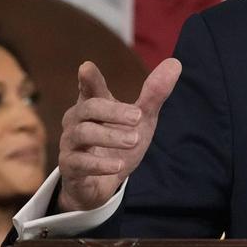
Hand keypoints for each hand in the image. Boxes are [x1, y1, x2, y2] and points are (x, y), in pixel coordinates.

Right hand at [57, 58, 181, 211]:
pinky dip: (100, 164)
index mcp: (93, 105)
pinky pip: (80, 163)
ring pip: (83, 133)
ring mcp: (70, 144)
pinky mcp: (70, 167)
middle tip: (138, 116)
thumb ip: (154, 94)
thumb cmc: (118, 144)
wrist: (101, 184)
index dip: (89, 79)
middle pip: (89, 108)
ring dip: (110, 136)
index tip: (86, 68)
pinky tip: (118, 166)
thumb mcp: (140, 119)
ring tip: (134, 140)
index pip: (89, 88)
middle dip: (113, 111)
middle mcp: (77, 121)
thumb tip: (176, 62)